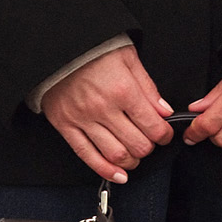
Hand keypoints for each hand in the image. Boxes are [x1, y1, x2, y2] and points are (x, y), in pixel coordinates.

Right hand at [41, 45, 173, 183]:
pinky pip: (87, 155)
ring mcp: (83, 119)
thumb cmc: (93, 50)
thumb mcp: (128, 58)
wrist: (57, 47)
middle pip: (137, 144)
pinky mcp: (66, 126)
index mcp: (122, 89)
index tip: (164, 135)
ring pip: (115, 154)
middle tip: (149, 143)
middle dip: (149, 148)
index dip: (164, 135)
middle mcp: (103, 108)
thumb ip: (148, 88)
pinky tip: (118, 175)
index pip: (153, 126)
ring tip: (135, 157)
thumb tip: (164, 112)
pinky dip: (105, 170)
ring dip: (131, 161)